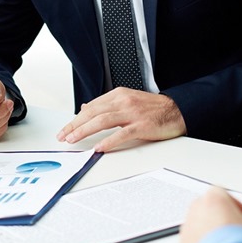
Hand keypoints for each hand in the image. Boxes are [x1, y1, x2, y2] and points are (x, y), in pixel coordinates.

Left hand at [56, 87, 185, 151]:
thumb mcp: (127, 100)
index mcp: (118, 95)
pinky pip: (122, 133)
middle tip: (64, 136)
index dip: (76, 119)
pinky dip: (108, 141)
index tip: (66, 129)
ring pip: (103, 121)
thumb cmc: (152, 108)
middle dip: (75, 125)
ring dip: (85, 131)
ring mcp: (132, 113)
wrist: (177, 110)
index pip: (91, 107)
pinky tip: (99, 147)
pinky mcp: (142, 125)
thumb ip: (107, 105)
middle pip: (93, 113)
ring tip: (74, 139)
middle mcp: (123, 101)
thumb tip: (86, 108)